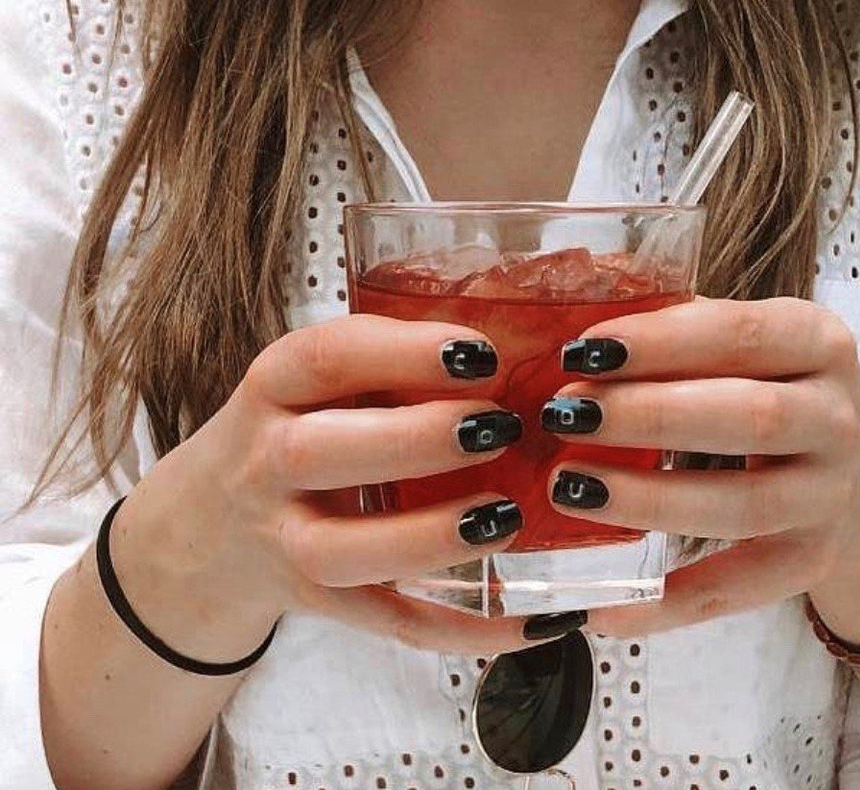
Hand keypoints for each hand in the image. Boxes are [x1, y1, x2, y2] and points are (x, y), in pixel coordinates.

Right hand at [113, 314, 552, 658]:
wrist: (209, 526)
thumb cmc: (293, 431)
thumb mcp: (316, 384)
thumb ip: (390, 364)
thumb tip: (523, 343)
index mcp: (273, 390)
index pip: (323, 359)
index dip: (402, 352)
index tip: (481, 353)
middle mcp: (266, 464)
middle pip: (319, 454)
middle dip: (416, 440)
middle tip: (500, 427)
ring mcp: (287, 542)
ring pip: (344, 552)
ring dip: (429, 538)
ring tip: (507, 516)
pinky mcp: (324, 603)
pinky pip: (394, 625)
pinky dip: (468, 630)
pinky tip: (536, 622)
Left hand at [544, 297, 859, 643]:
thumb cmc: (772, 388)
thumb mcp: (747, 345)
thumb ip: (676, 333)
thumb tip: (568, 341)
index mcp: (816, 341)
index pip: (740, 333)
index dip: (661, 343)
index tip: (584, 350)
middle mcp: (835, 418)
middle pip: (747, 417)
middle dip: (649, 416)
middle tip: (566, 415)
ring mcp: (829, 496)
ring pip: (743, 505)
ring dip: (650, 500)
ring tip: (569, 489)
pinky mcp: (810, 560)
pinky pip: (737, 590)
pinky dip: (669, 604)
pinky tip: (603, 607)